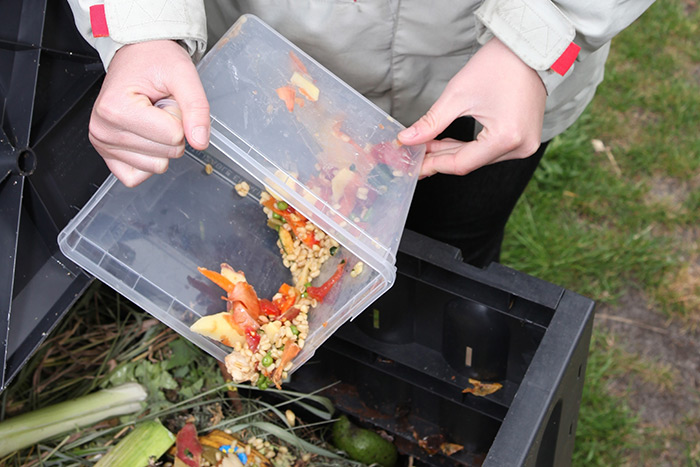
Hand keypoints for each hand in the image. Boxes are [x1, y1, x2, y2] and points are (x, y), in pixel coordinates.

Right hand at [88, 40, 209, 186]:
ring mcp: (103, 144)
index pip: (173, 136)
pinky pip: (137, 177)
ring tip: (152, 117)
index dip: (180, 118)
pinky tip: (146, 136)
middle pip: (166, 154)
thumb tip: (200, 141)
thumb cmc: (154, 61)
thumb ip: (197, 107)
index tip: (165, 100)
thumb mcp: (183, 74)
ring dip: (163, 143)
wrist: (137, 55)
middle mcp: (103, 129)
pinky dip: (150, 160)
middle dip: (173, 130)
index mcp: (116, 108)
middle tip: (159, 107)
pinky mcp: (106, 155)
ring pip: (156, 166)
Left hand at [398, 37, 546, 177]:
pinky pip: (491, 151)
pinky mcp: (525, 139)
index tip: (413, 164)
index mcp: (506, 138)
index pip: (461, 164)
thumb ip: (431, 123)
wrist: (527, 50)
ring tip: (428, 145)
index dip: (434, 164)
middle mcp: (520, 147)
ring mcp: (526, 145)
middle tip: (416, 153)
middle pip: (470, 162)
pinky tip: (448, 142)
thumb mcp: (457, 95)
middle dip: (440, 158)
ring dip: (453, 152)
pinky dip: (469, 148)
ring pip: (479, 159)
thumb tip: (406, 140)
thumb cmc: (496, 66)